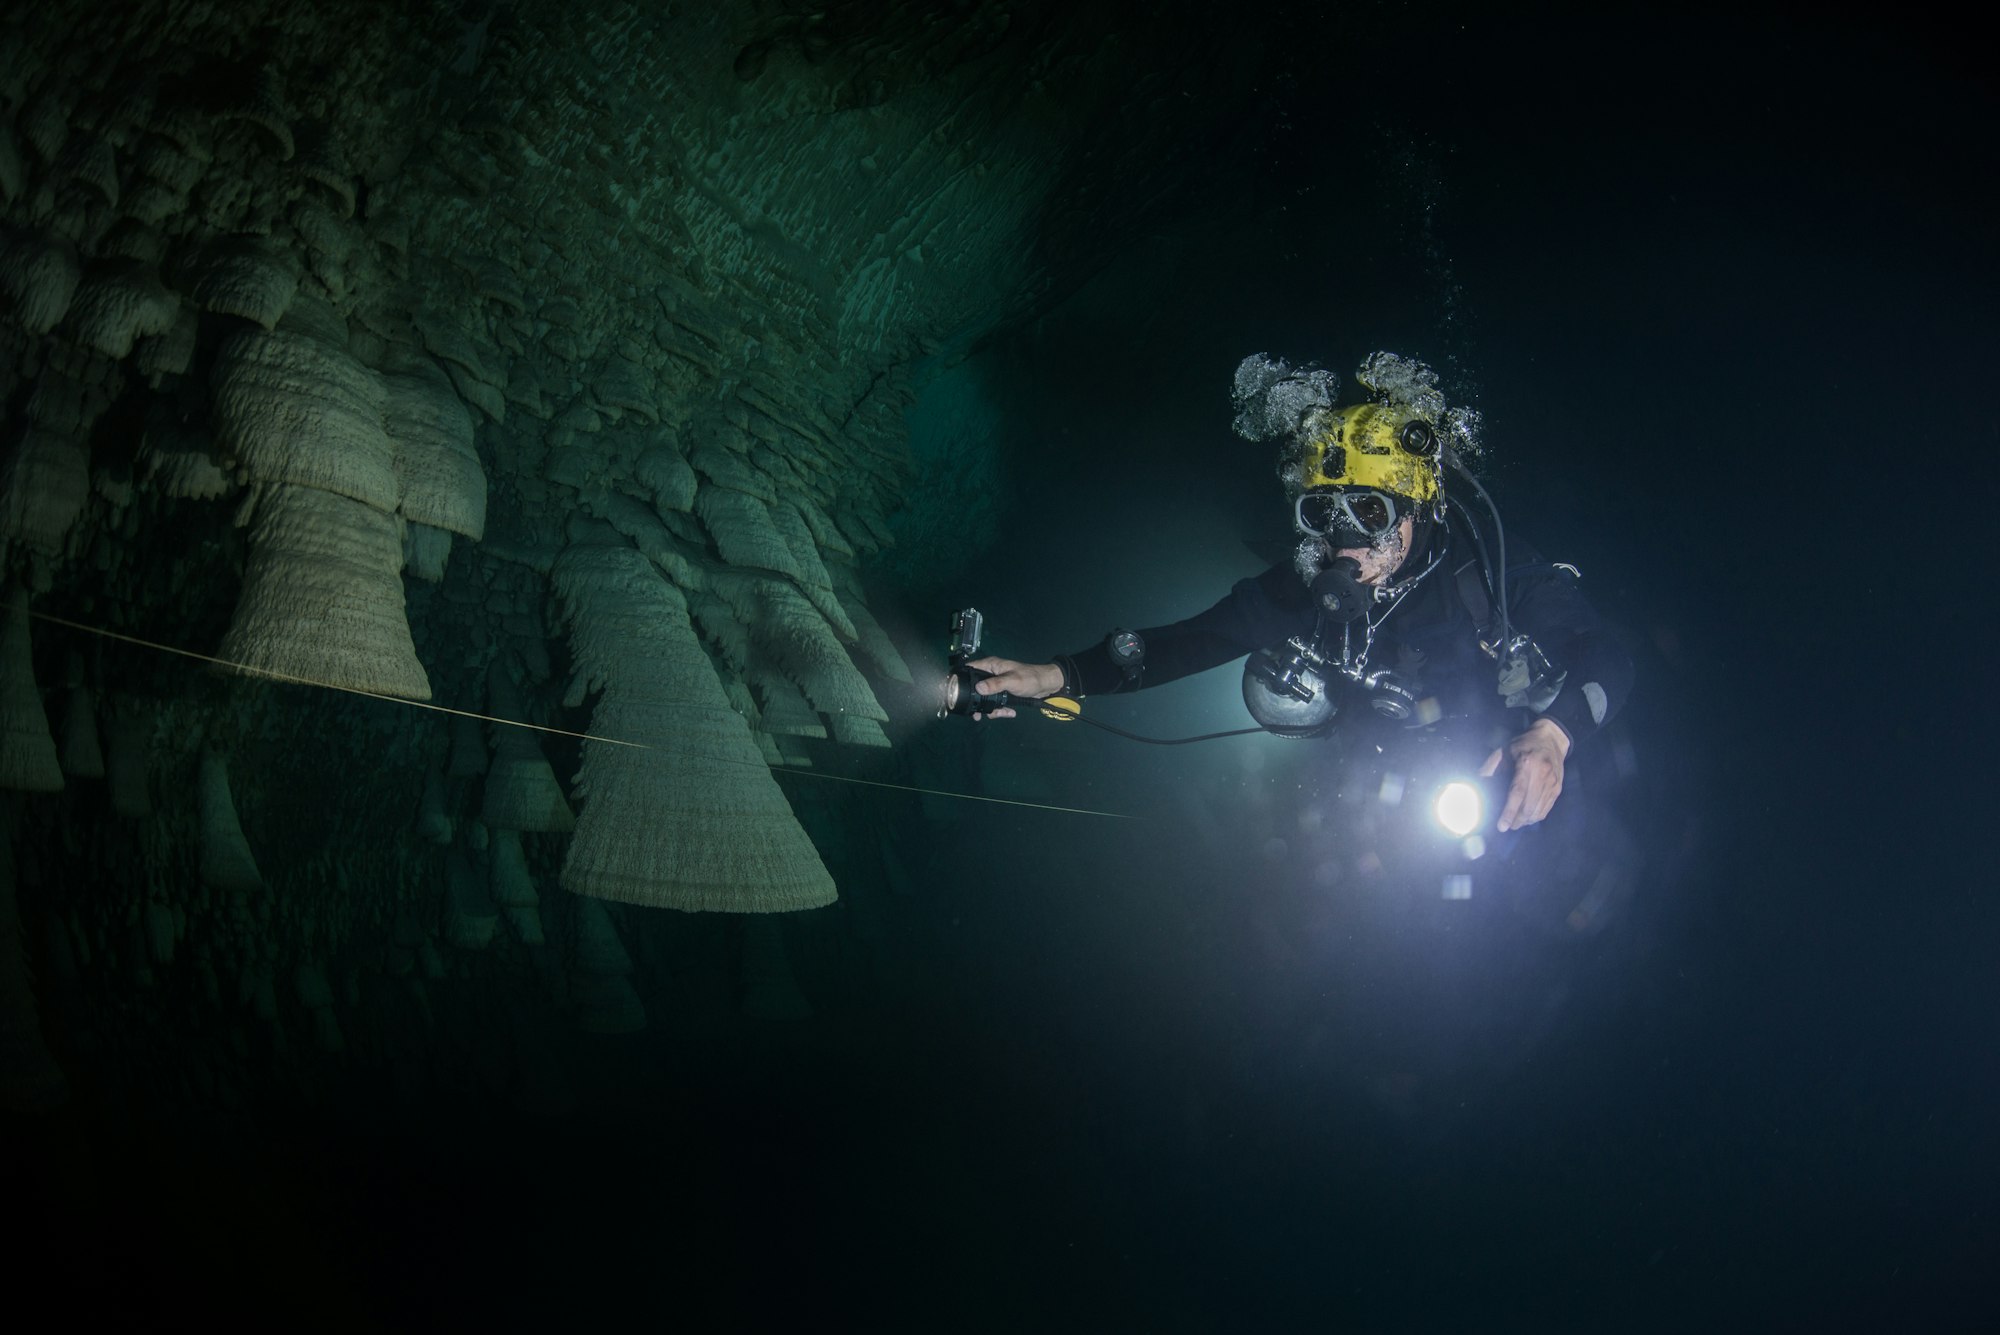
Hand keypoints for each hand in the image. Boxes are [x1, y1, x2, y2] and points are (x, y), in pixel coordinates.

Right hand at [965, 657, 1063, 720]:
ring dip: (991, 709)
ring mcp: (996, 684)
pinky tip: (1010, 713)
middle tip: (978, 715)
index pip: (970, 668)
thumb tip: (978, 688)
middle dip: (978, 703)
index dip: (961, 679)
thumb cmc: (1030, 678)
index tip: (957, 692)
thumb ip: (995, 685)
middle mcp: (991, 674)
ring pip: (985, 698)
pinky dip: (1000, 710)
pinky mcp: (1002, 693)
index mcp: (991, 666)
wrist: (1046, 686)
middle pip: (975, 688)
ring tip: (1000, 714)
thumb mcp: (1012, 681)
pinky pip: (995, 703)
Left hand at [1479, 716, 1570, 831]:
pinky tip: (1526, 818)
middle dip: (1516, 821)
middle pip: (1528, 807)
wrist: (1551, 739)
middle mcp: (1542, 774)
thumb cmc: (1523, 745)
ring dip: (1525, 821)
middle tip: (1506, 826)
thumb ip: (1489, 768)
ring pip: (1538, 811)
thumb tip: (1475, 785)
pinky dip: (1535, 817)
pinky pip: (1546, 809)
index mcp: (1527, 763)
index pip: (1517, 792)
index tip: (1501, 826)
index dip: (1509, 812)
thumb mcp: (1503, 751)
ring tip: (1515, 823)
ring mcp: (1552, 783)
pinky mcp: (1558, 789)